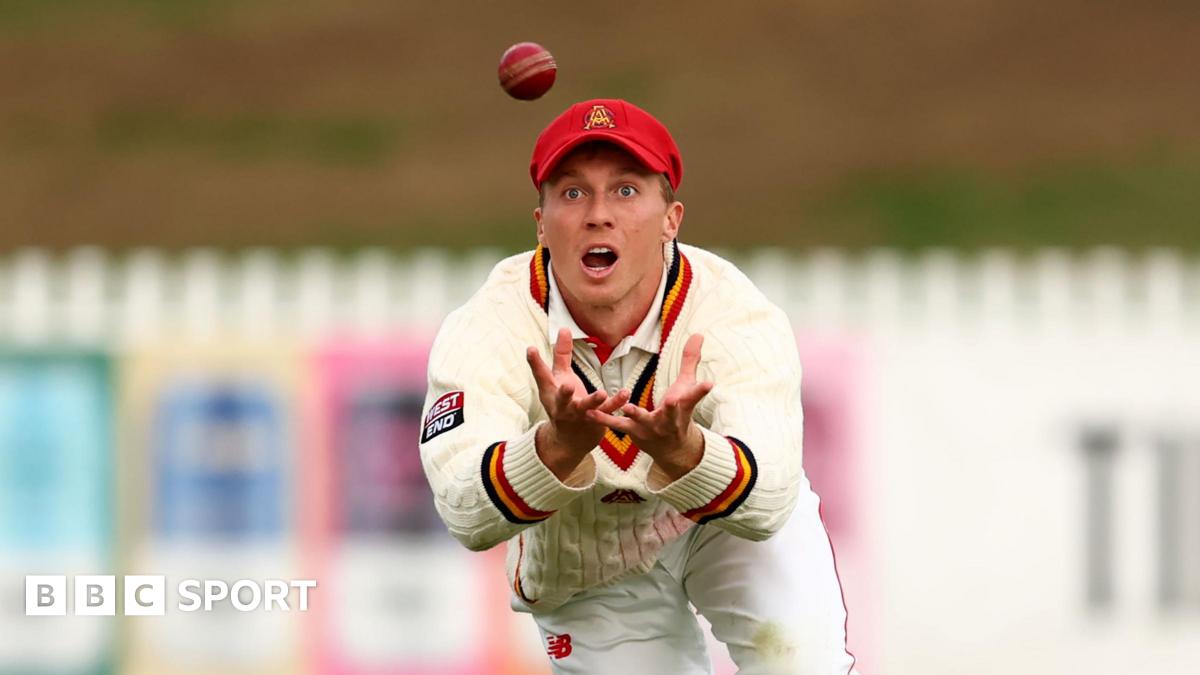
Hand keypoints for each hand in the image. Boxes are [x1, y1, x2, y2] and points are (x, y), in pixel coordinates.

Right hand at [527, 328, 628, 478]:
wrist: (570, 438)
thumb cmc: (563, 401)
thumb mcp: (559, 378)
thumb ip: (562, 354)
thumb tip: (564, 328)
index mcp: (552, 392)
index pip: (542, 376)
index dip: (535, 363)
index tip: (531, 349)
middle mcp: (563, 405)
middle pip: (562, 399)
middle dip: (563, 393)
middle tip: (566, 385)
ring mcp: (580, 414)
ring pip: (586, 408)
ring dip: (593, 401)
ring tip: (601, 393)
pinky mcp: (597, 419)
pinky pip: (607, 411)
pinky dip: (617, 403)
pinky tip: (625, 392)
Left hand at [587, 333, 712, 479]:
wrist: (674, 449)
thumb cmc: (680, 412)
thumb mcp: (686, 387)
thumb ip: (689, 360)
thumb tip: (698, 334)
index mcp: (683, 407)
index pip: (694, 396)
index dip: (701, 390)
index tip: (709, 384)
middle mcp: (669, 419)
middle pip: (671, 412)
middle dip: (672, 408)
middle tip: (673, 401)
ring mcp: (651, 427)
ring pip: (643, 419)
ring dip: (636, 413)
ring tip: (628, 406)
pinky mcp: (634, 431)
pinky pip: (618, 424)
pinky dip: (605, 419)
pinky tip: (591, 412)